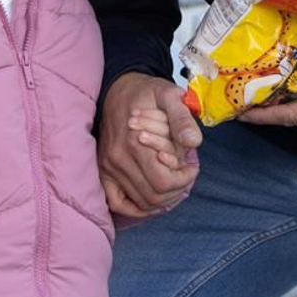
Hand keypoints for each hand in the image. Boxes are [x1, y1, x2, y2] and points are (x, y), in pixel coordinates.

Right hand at [98, 74, 200, 217]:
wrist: (119, 89)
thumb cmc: (146, 93)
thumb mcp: (169, 95)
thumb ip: (182, 119)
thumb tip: (194, 142)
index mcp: (134, 141)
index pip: (163, 182)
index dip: (184, 180)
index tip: (193, 166)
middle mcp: (117, 159)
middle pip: (153, 196)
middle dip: (177, 190)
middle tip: (186, 175)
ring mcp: (108, 167)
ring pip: (140, 202)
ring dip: (163, 200)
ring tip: (174, 184)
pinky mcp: (103, 171)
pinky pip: (117, 203)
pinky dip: (137, 208)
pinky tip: (154, 200)